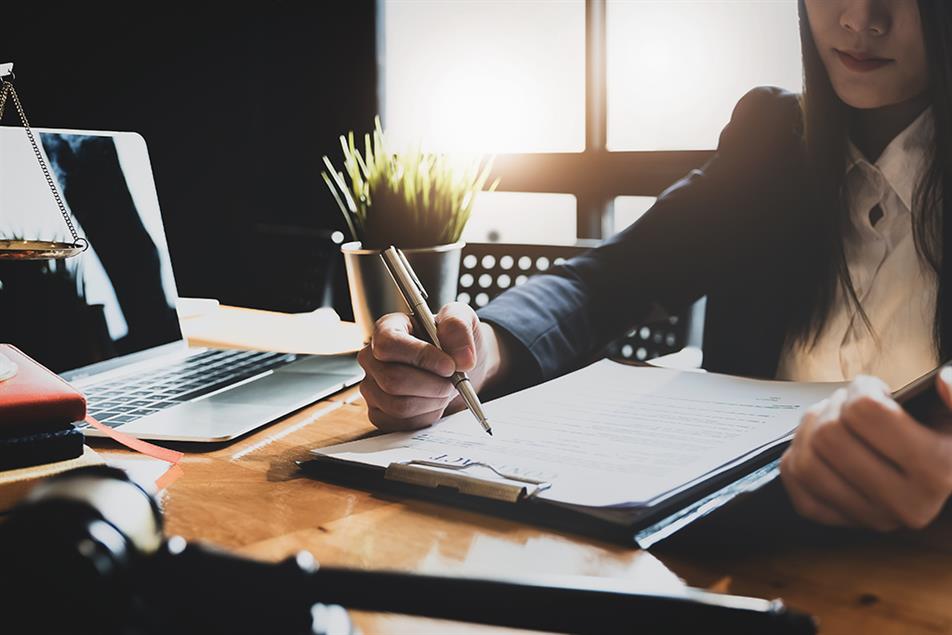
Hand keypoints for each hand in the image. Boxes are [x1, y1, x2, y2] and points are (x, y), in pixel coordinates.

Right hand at [357, 302, 504, 430]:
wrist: (458, 366)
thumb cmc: (453, 341)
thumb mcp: (462, 319)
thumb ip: (459, 327)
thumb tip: (461, 358)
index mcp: (387, 329)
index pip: (389, 344)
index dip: (420, 357)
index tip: (449, 365)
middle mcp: (372, 358)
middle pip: (392, 380)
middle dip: (432, 385)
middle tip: (453, 381)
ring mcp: (372, 388)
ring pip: (399, 405)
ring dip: (432, 401)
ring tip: (445, 389)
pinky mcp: (380, 413)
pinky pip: (401, 424)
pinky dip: (426, 416)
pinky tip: (434, 401)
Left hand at [780, 371, 951, 530]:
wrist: (939, 477)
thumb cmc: (942, 438)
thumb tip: (942, 381)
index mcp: (937, 471)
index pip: (864, 411)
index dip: (863, 389)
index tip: (875, 391)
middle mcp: (905, 504)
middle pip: (828, 434)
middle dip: (834, 407)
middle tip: (850, 405)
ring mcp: (869, 518)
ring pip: (805, 459)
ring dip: (811, 429)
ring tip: (833, 420)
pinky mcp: (838, 521)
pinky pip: (793, 478)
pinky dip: (796, 453)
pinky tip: (819, 445)